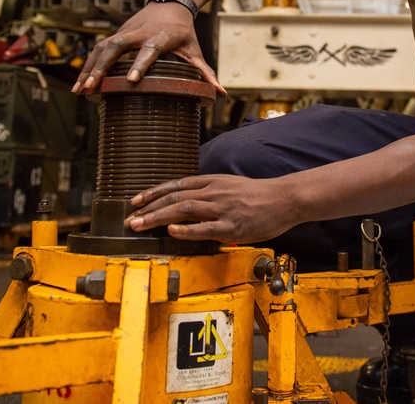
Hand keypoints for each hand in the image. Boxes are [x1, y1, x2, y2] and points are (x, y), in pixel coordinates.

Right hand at [72, 1, 225, 94]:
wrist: (172, 2)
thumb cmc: (183, 31)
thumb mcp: (194, 50)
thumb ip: (205, 72)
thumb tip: (220, 94)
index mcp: (161, 36)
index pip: (150, 50)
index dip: (140, 64)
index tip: (131, 81)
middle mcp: (139, 32)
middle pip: (117, 47)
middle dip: (103, 68)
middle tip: (92, 88)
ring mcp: (125, 31)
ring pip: (102, 47)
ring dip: (90, 68)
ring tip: (79, 90)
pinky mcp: (116, 34)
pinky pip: (98, 49)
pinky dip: (88, 65)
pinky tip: (81, 82)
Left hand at [126, 175, 295, 244]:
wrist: (284, 199)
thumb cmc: (258, 195)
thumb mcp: (229, 186)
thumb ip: (208, 193)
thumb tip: (188, 204)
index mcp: (212, 182)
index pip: (176, 185)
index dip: (153, 193)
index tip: (135, 200)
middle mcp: (213, 192)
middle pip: (175, 197)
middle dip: (149, 208)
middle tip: (130, 219)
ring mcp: (222, 209)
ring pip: (184, 210)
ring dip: (159, 217)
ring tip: (141, 225)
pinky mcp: (232, 226)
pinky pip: (205, 228)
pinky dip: (187, 230)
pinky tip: (172, 232)